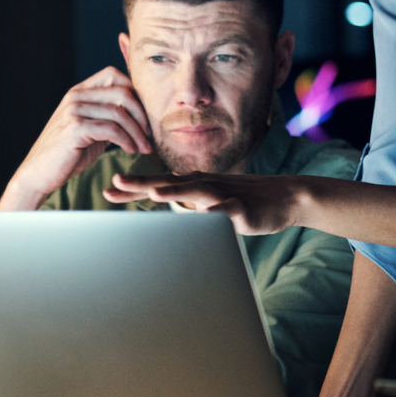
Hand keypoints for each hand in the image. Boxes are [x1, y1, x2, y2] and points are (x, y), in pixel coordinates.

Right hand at [0, 67, 152, 210]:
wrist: (40, 173)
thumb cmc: (72, 151)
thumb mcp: (94, 127)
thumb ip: (111, 114)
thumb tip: (145, 108)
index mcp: (80, 91)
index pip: (115, 75)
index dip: (136, 92)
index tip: (146, 115)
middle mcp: (75, 97)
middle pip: (123, 92)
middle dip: (143, 115)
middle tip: (150, 136)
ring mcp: (73, 111)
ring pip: (120, 113)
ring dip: (138, 133)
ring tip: (144, 147)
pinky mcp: (74, 129)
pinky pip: (111, 129)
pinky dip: (127, 140)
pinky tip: (131, 150)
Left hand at [104, 172, 305, 234]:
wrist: (288, 197)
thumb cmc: (247, 200)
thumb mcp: (212, 202)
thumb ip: (188, 205)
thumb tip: (165, 207)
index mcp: (196, 186)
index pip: (159, 185)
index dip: (134, 188)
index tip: (108, 190)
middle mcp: (206, 186)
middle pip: (170, 183)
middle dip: (142, 183)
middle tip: (115, 182)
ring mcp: (225, 195)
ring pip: (197, 192)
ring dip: (176, 191)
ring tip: (154, 192)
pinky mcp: (243, 208)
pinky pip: (228, 210)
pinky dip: (216, 211)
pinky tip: (206, 214)